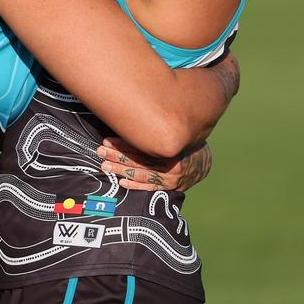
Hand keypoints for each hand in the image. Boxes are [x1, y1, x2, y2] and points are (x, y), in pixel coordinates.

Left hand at [97, 137, 211, 191]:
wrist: (203, 162)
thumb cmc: (184, 143)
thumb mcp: (175, 132)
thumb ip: (157, 128)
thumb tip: (132, 115)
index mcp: (172, 148)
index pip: (143, 146)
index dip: (124, 143)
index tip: (107, 140)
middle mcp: (172, 164)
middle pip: (140, 160)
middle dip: (118, 155)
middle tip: (100, 151)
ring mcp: (171, 178)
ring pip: (142, 174)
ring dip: (121, 170)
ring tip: (105, 166)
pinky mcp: (170, 188)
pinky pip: (150, 187)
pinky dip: (136, 185)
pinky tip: (121, 182)